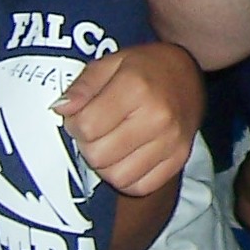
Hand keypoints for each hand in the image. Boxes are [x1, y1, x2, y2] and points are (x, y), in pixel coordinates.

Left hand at [55, 41, 202, 196]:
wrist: (188, 74)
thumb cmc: (146, 68)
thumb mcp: (111, 63)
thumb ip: (83, 85)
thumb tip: (61, 109)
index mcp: (137, 88)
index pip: (86, 126)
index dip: (75, 123)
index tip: (82, 115)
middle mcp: (157, 117)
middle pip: (98, 155)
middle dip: (88, 146)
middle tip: (96, 131)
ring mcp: (171, 141)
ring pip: (117, 177)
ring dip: (106, 165)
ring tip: (111, 144)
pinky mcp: (179, 159)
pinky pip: (141, 187)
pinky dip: (128, 178)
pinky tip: (128, 158)